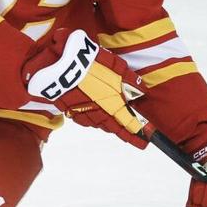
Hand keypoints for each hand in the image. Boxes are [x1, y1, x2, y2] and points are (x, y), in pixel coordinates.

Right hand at [24, 29, 146, 147]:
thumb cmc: (91, 64)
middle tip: (131, 137)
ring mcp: (82, 113)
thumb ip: (130, 81)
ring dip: (107, 126)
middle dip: (122, 132)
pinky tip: (94, 117)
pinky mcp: (69, 109)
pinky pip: (84, 120)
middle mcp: (98, 114)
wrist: (62, 64)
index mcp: (113, 106)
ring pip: (98, 124)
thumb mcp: (117, 67)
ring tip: (114, 127)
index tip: (144, 141)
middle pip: (113, 128)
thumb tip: (141, 92)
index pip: (128, 124)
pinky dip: (92, 120)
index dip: (137, 134)